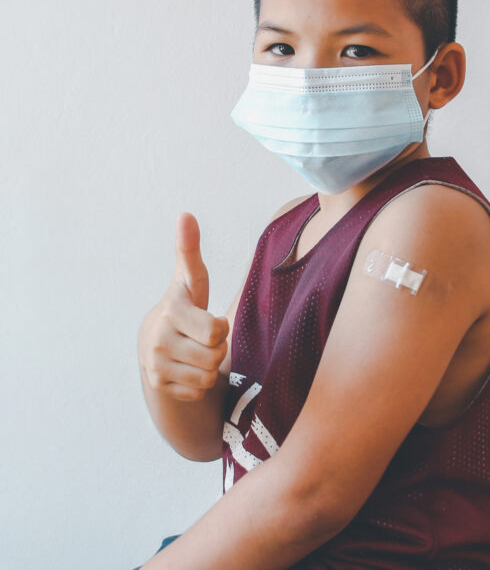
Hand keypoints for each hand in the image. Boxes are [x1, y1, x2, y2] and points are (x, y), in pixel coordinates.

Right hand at [138, 212, 229, 400]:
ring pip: (207, 377)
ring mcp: (156, 364)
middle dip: (217, 349)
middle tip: (204, 339)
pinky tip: (186, 368)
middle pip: (214, 357)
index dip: (220, 329)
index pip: (215, 331)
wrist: (153, 343)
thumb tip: (185, 214)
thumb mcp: (190, 279)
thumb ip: (189, 249)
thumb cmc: (184, 306)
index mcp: (172, 311)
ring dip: (209, 367)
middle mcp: (159, 339)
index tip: (209, 322)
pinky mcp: (158, 385)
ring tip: (196, 352)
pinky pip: (197, 391)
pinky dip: (198, 383)